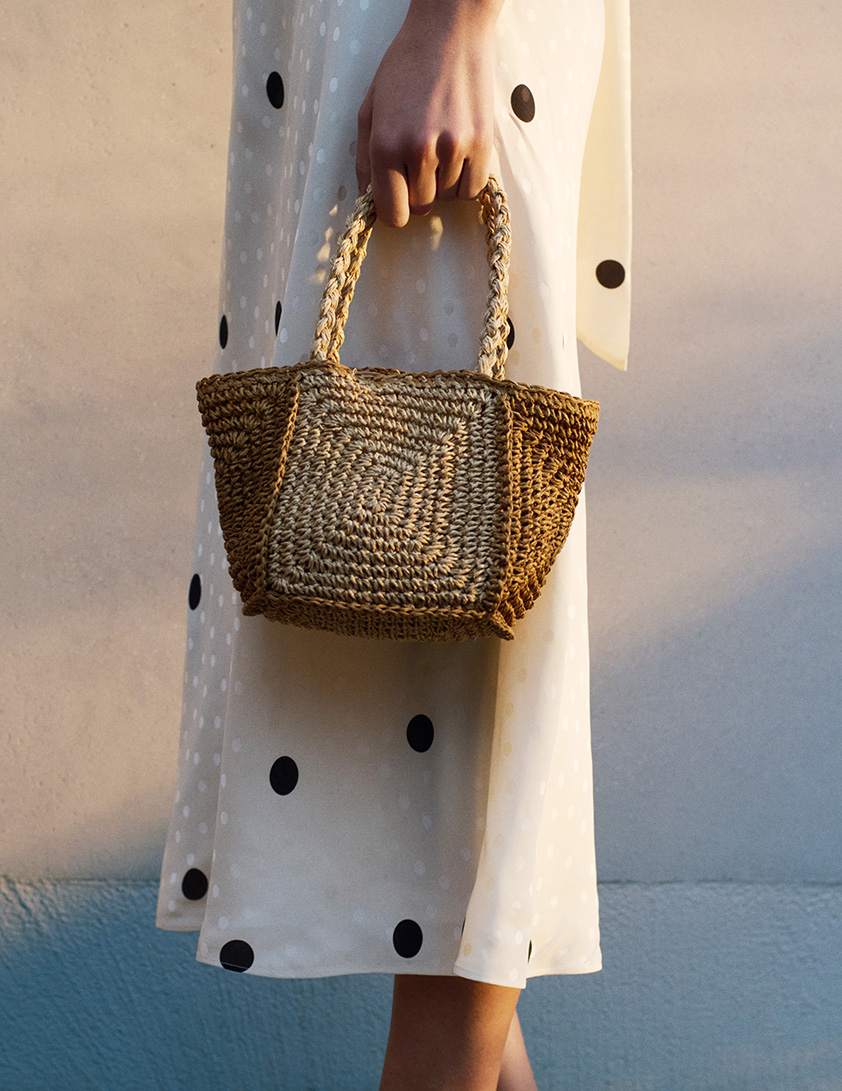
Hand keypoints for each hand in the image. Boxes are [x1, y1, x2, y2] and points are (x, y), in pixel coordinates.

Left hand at [355, 3, 498, 226]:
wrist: (449, 30)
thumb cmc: (406, 66)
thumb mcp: (371, 108)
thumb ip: (365, 160)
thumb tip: (368, 199)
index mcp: (384, 144)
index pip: (392, 214)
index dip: (395, 209)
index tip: (399, 196)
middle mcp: (417, 150)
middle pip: (421, 207)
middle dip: (419, 190)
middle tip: (421, 157)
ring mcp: (452, 148)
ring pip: (447, 198)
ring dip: (443, 181)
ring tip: (440, 144)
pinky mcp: (481, 143)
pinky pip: (472, 189)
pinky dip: (466, 180)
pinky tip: (459, 153)